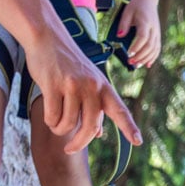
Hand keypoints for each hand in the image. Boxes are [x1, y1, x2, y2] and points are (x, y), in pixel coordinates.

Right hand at [31, 34, 142, 153]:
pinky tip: (49, 116)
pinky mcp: (54, 84)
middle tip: (69, 149)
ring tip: (56, 124)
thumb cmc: (66, 62)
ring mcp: (73, 85)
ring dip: (59, 130)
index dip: (129, 127)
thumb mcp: (86, 81)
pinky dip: (50, 122)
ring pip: (68, 124)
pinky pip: (53, 117)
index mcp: (103, 86)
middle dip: (78, 143)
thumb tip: (98, 133)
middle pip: (89, 127)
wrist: (46, 36)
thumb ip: (94, 106)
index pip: (119, 110)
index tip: (138, 142)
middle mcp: (91, 86)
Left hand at [118, 0, 161, 67]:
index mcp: (146, 22)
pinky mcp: (158, 35)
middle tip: (130, 62)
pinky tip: (147, 64)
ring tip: (136, 65)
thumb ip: (123, 24)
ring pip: (155, 49)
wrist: (148, 0)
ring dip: (146, 59)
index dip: (137, 47)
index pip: (143, 37)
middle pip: (150, 45)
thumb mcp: (127, 12)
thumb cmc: (136, 6)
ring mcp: (157, 33)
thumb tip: (119, 36)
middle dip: (140, 56)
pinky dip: (153, 57)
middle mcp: (154, 29)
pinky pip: (157, 48)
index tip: (129, 53)